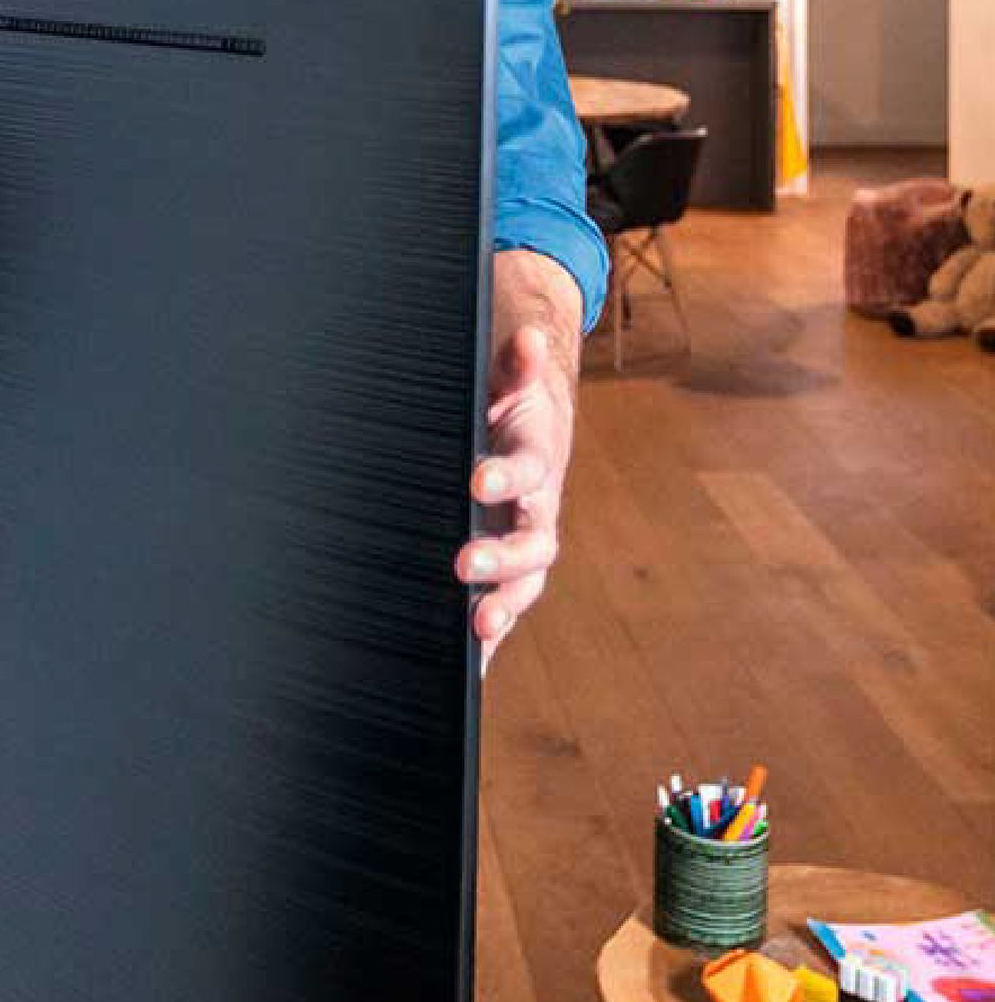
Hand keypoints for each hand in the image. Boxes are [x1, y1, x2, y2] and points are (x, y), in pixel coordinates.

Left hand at [456, 313, 575, 672]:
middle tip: (465, 566)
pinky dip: (493, 638)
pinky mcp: (507, 569)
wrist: (531, 430)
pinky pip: (504, 607)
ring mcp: (523, 543)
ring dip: (505, 605)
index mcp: (535, 460)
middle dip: (502, 558)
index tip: (478, 480)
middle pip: (533, 542)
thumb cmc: (511, 406)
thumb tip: (530, 336)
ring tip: (477, 627)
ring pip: (526, 583)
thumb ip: (518, 363)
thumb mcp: (511, 379)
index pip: (526, 472)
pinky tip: (471, 666)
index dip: (505, 478)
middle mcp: (536, 509)